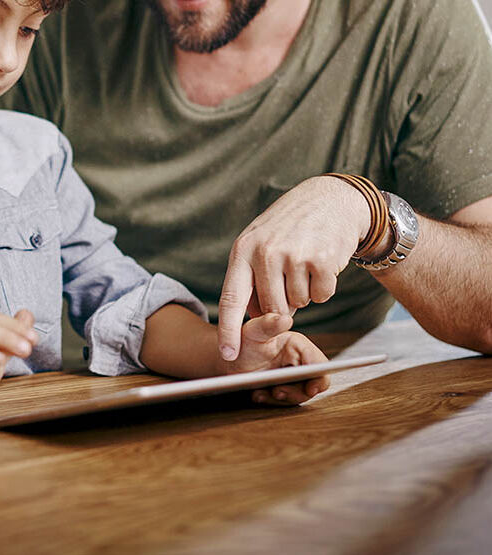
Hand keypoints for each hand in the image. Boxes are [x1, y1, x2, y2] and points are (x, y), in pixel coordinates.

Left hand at [217, 176, 368, 360]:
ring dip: (304, 291)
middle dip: (283, 304)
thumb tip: (256, 319)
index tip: (226, 354)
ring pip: (299, 304)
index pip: (231, 299)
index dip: (228, 330)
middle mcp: (265, 253)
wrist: (328, 199)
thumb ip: (252, 279)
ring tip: (304, 263)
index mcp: (243, 251)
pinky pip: (322, 296)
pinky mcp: (322, 260)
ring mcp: (293, 256)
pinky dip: (324, 286)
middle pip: (272, 310)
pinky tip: (321, 262)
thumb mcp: (260, 244)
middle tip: (289, 277)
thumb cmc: (289, 227)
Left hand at [222, 313, 329, 404]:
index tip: (310, 389)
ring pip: (300, 395)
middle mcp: (298, 360)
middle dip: (296, 392)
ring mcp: (293, 376)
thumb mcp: (252, 332)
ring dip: (282, 398)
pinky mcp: (285, 389)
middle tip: (276, 392)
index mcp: (297, 345)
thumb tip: (285, 319)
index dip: (319, 377)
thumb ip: (267, 324)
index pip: (318, 362)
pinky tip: (258, 395)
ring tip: (261, 392)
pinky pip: (287, 401)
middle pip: (312, 383)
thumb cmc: (242, 343)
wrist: (229, 361)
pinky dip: (273, 401)